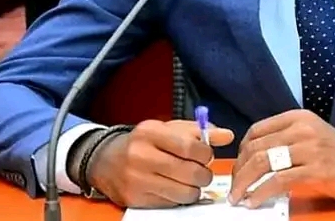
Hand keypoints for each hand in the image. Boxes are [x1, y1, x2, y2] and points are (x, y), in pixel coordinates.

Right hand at [87, 119, 233, 208]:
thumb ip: (199, 132)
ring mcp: (137, 179)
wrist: (106, 161)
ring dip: (194, 189)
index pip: (189, 147)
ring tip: (189, 181)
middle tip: (201, 172)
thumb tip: (227, 136)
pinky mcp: (136, 199)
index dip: (205, 154)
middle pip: (189, 172)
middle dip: (203, 174)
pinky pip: (171, 204)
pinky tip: (175, 188)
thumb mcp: (168, 130)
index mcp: (150, 132)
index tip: (207, 155)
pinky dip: (180, 198)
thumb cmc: (144, 143)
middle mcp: (141, 155)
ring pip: (183, 193)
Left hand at [229, 110, 334, 208]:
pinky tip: (254, 201)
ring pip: (263, 162)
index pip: (256, 131)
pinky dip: (261, 192)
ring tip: (238, 197)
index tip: (236, 170)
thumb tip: (254, 159)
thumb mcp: (312, 137)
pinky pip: (280, 180)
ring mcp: (310, 148)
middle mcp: (302, 128)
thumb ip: (286, 141)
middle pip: (256, 147)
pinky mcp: (318, 169)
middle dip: (238, 171)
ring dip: (244, 183)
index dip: (240, 153)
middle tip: (233, 189)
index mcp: (297, 118)